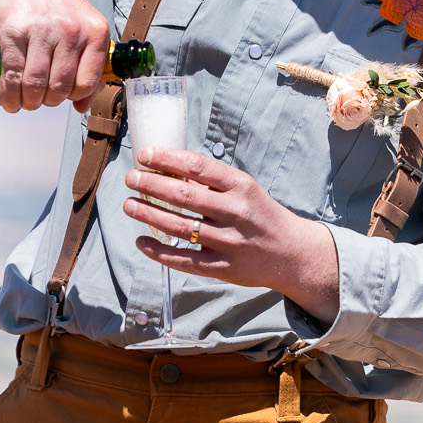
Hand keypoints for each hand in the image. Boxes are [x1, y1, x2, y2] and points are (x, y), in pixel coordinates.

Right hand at [0, 0, 110, 113]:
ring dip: (29, 102)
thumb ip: (90, 69)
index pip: (86, 84)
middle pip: (59, 88)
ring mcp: (41, 31)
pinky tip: (11, 101)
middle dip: (48, 102)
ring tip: (27, 100)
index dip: (73, 97)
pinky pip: (13, 75)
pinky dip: (10, 96)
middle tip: (42, 99)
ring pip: (35, 85)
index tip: (65, 96)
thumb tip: (82, 107)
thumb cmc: (59, 7)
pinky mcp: (14, 32)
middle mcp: (70, 31)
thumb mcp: (85, 31)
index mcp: (95, 32)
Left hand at [124, 146, 340, 325]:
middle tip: (131, 178)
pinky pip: (184, 260)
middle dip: (151, 184)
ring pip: (179, 226)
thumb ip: (213, 183)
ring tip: (129, 205)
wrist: (293, 254)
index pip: (198, 166)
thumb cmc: (261, 216)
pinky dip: (159, 252)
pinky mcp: (223, 267)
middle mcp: (236, 212)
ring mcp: (229, 241)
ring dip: (149, 214)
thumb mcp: (245, 191)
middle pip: (184, 194)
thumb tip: (170, 169)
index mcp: (241, 186)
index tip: (145, 154)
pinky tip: (141, 242)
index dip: (168, 158)